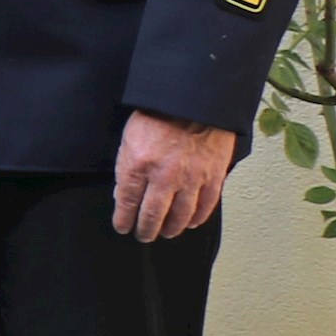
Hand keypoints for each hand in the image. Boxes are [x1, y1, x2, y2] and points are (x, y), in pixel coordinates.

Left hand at [113, 110, 237, 242]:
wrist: (195, 100)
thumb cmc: (158, 115)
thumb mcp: (129, 138)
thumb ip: (126, 168)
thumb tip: (123, 195)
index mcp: (138, 165)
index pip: (127, 202)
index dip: (123, 219)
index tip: (122, 227)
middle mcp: (164, 176)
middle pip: (153, 215)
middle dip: (146, 230)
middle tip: (144, 235)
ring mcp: (191, 178)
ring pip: (180, 215)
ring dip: (171, 228)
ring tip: (166, 233)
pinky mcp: (213, 176)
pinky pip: (206, 205)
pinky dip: (197, 218)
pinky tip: (190, 222)